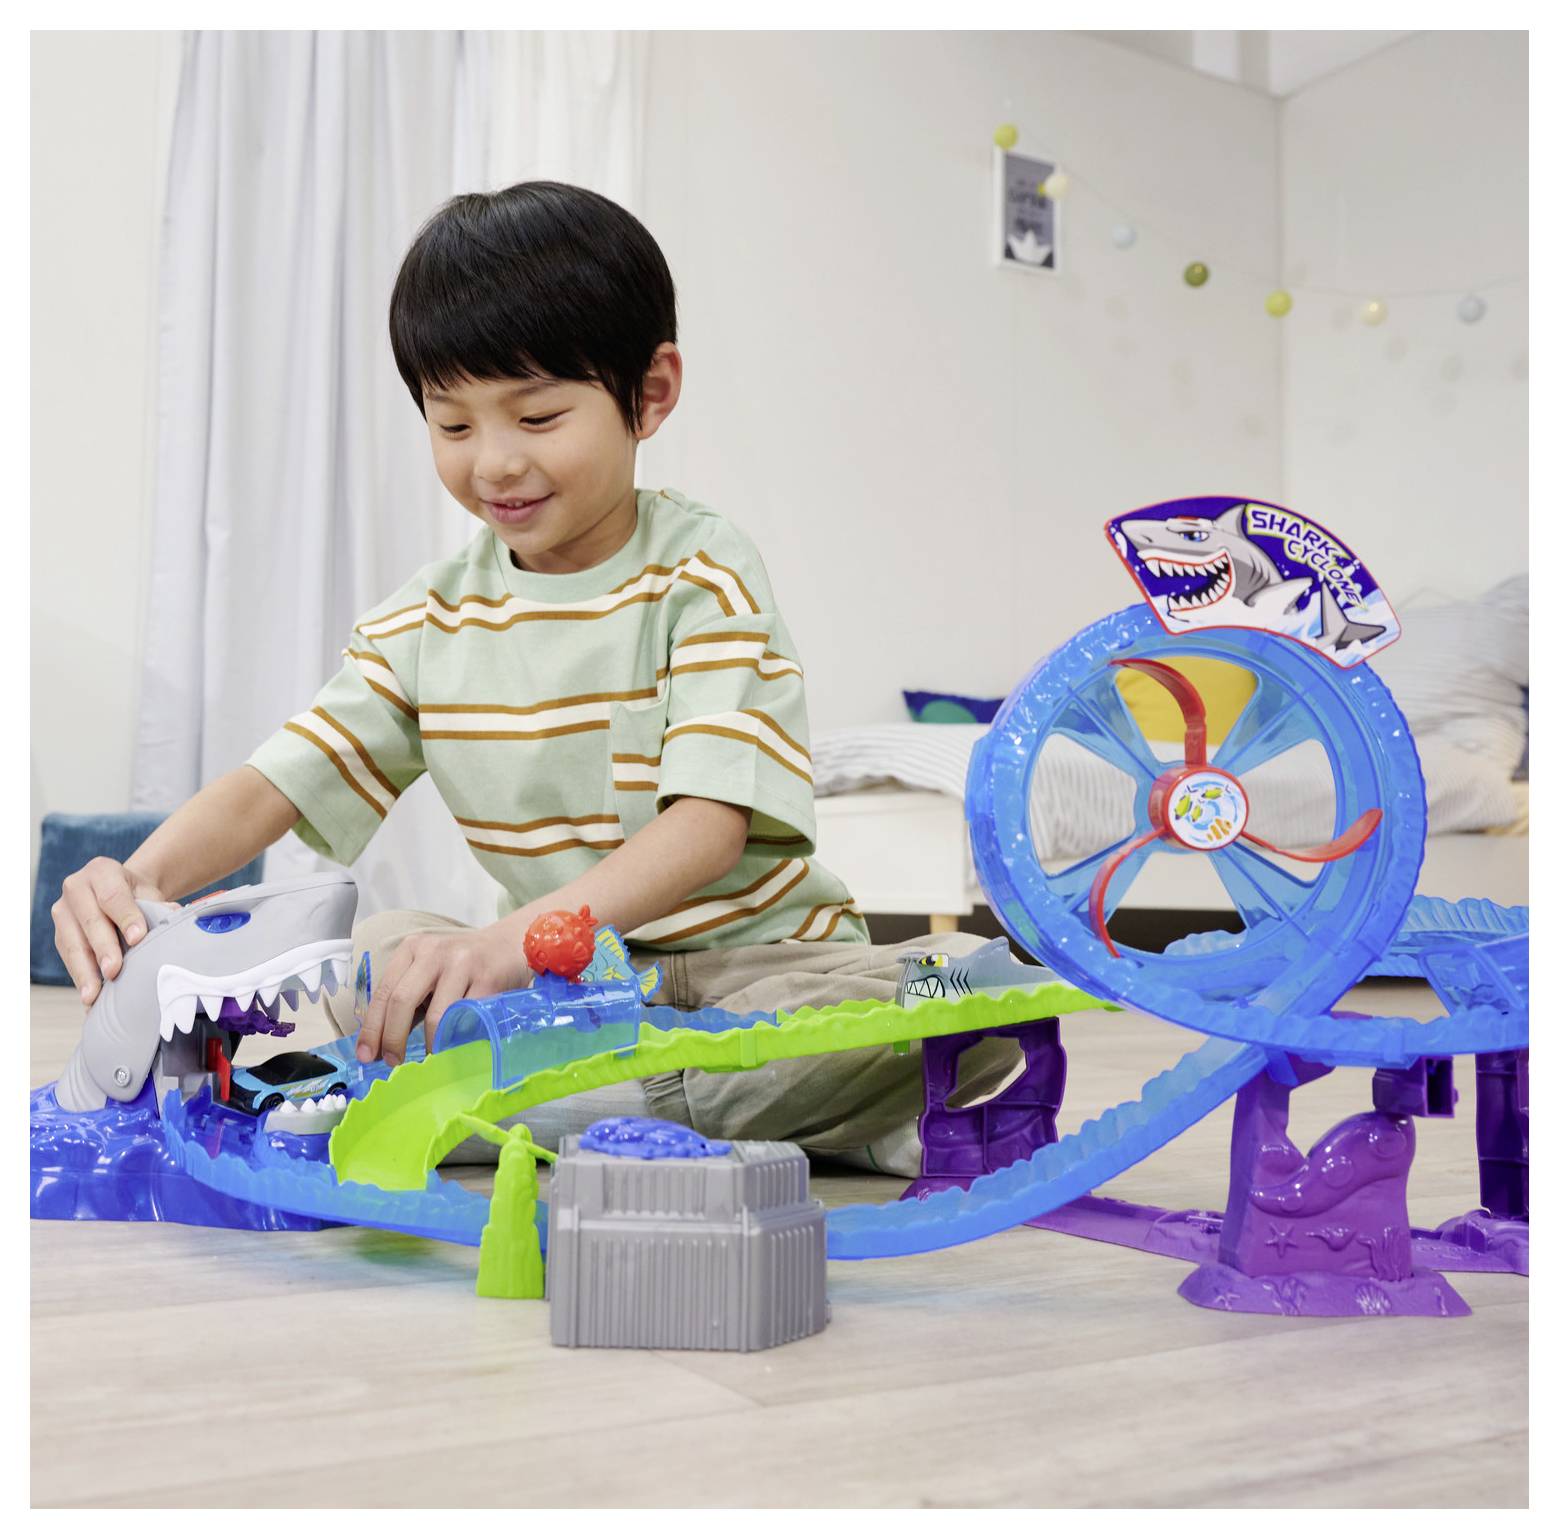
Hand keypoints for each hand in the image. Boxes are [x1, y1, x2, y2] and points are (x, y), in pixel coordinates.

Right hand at [52, 858, 167, 1007]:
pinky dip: (79, 976)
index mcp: (101, 871)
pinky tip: (88, 995)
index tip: (138, 939)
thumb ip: (159, 906)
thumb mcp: (149, 893)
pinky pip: (67, 957)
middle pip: (90, 921)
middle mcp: (75, 887)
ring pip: (72, 942)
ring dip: (84, 970)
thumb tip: (176, 917)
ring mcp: (63, 911)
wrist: (120, 892)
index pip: (113, 896)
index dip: (126, 918)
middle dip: (103, 948)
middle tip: (113, 970)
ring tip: (94, 994)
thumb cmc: (138, 895)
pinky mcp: (58, 933)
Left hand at [355, 924, 531, 1067]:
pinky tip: (453, 1046)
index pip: (383, 992)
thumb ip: (408, 1000)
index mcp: (413, 949)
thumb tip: (381, 1045)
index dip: (372, 1027)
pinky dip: (456, 1038)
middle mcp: (434, 952)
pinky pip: (466, 1018)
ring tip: (428, 1058)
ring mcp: (463, 964)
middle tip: (393, 1062)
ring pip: (435, 1014)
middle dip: (393, 1038)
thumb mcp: (429, 971)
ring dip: (428, 1044)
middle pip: (401, 1000)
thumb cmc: (463, 965)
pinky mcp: (488, 979)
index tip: (367, 1055)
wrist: (511, 945)